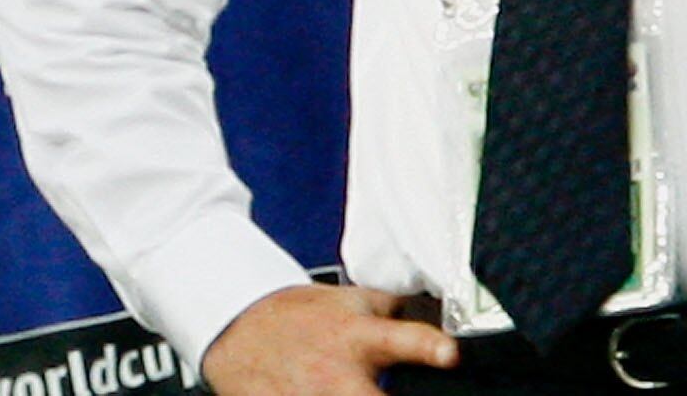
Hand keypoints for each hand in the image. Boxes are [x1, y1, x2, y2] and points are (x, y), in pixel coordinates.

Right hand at [200, 283, 457, 395]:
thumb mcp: (349, 301)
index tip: (449, 355)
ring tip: (353, 392)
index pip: (403, 339)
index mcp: (359, 337)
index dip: (430, 347)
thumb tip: (443, 313)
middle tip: (400, 395)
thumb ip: (395, 311)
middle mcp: (337, 374)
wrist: (237, 327)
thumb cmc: (299, 315)